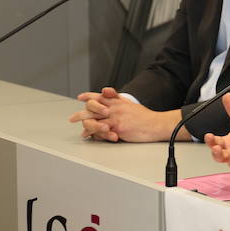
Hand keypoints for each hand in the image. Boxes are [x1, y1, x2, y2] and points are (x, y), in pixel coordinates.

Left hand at [69, 87, 185, 141]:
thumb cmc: (146, 117)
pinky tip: (90, 136)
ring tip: (82, 131)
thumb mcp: (131, 103)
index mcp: (118, 101)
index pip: (99, 96)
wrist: (156, 124)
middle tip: (72, 118)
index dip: (88, 96)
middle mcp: (114, 108)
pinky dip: (94, 134)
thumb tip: (107, 94)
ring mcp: (115, 118)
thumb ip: (118, 99)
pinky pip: (101, 131)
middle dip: (80, 113)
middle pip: (92, 108)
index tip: (81, 97)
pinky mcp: (118, 128)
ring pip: (94, 120)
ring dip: (85, 125)